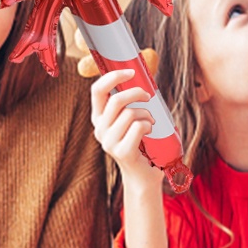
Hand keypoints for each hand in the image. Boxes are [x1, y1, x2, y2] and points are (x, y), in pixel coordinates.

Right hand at [90, 68, 162, 192]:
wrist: (143, 175)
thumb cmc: (141, 144)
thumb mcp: (130, 120)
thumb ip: (129, 103)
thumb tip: (140, 77)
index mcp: (98, 118)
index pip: (97, 90)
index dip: (112, 77)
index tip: (130, 71)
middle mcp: (99, 129)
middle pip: (117, 100)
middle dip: (137, 93)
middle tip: (148, 96)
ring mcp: (109, 142)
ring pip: (130, 113)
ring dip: (146, 114)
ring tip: (150, 122)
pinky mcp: (122, 151)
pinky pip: (138, 127)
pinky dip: (148, 125)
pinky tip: (150, 131)